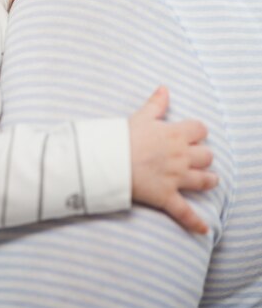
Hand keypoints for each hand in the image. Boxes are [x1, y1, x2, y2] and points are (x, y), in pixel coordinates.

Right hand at [129, 86, 217, 233]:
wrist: (109, 161)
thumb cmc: (123, 137)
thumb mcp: (141, 116)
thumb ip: (156, 103)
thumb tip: (164, 89)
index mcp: (176, 134)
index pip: (200, 129)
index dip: (197, 131)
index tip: (192, 133)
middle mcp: (181, 156)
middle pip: (206, 155)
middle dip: (203, 155)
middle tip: (196, 157)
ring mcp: (176, 178)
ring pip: (203, 180)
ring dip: (208, 180)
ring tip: (210, 180)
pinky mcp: (167, 197)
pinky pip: (185, 213)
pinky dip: (195, 222)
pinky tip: (204, 229)